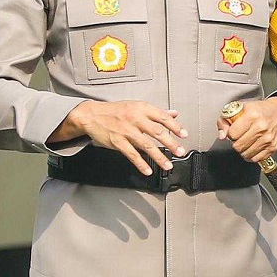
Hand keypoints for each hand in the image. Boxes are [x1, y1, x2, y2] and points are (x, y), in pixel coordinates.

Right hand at [58, 99, 186, 174]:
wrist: (92, 115)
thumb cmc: (116, 111)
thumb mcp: (137, 106)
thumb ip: (156, 112)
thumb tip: (175, 114)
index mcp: (142, 108)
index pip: (163, 117)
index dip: (175, 127)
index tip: (184, 135)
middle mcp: (135, 118)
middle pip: (157, 132)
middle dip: (171, 143)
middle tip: (180, 152)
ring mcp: (126, 130)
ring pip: (146, 145)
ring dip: (159, 156)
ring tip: (168, 165)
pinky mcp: (117, 142)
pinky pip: (132, 154)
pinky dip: (141, 164)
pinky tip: (148, 170)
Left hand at [218, 96, 276, 164]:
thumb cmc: (260, 110)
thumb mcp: (241, 108)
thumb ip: (226, 120)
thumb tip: (222, 135)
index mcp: (252, 115)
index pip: (232, 134)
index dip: (230, 133)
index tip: (234, 131)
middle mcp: (261, 128)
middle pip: (238, 146)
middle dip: (236, 142)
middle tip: (239, 137)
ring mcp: (268, 139)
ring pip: (245, 154)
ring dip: (243, 150)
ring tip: (246, 142)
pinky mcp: (273, 147)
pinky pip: (255, 159)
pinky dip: (251, 155)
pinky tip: (252, 148)